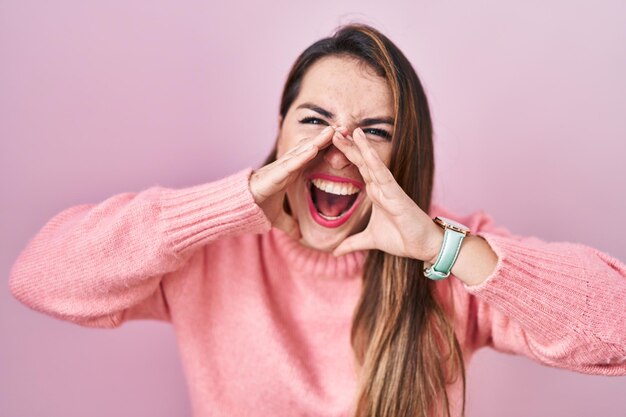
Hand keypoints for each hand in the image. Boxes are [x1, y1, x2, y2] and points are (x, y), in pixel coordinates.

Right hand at [249, 126, 334, 238]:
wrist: (240, 209)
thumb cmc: (257, 207)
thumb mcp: (278, 218)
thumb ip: (290, 225)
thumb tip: (299, 237)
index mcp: (292, 172)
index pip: (312, 156)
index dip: (326, 147)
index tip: (342, 140)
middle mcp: (288, 166)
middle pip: (311, 148)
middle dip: (327, 138)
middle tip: (344, 127)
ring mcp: (282, 168)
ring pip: (303, 151)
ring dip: (318, 140)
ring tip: (333, 130)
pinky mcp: (275, 174)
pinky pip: (292, 163)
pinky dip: (303, 155)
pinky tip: (315, 148)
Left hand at [331, 127, 442, 261]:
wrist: (424, 247)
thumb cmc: (402, 239)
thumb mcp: (370, 241)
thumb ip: (352, 243)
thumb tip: (334, 251)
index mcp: (375, 192)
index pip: (358, 169)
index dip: (346, 155)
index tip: (331, 143)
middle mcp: (381, 186)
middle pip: (362, 161)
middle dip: (349, 146)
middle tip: (334, 129)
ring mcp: (389, 188)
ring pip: (372, 163)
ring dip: (361, 146)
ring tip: (350, 131)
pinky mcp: (397, 194)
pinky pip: (383, 174)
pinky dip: (374, 160)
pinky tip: (366, 149)